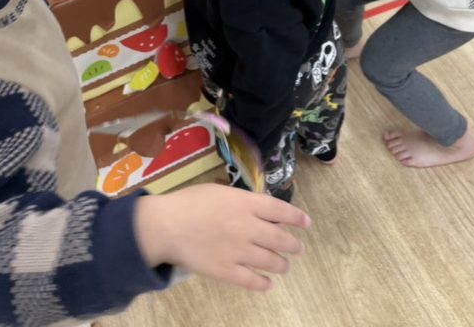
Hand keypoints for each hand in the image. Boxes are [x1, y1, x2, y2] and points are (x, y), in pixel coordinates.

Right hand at [134, 184, 309, 291]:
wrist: (167, 225)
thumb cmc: (190, 202)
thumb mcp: (219, 191)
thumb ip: (242, 200)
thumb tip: (261, 209)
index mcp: (245, 203)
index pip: (279, 210)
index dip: (296, 217)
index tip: (306, 223)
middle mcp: (247, 227)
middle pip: (280, 238)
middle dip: (293, 245)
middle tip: (297, 248)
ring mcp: (238, 251)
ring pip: (270, 261)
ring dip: (282, 264)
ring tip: (284, 266)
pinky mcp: (227, 271)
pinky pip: (252, 281)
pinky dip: (263, 283)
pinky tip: (267, 284)